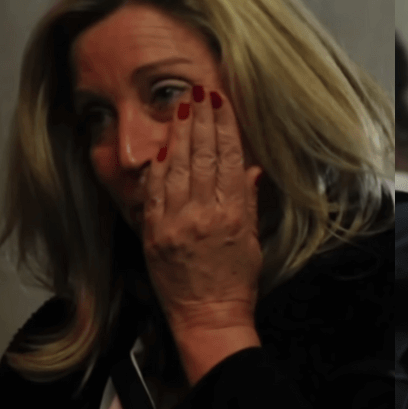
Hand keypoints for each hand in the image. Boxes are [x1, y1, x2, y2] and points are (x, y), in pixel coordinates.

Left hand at [142, 86, 262, 338]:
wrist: (208, 317)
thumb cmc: (236, 283)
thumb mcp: (252, 241)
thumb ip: (250, 202)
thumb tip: (252, 169)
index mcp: (233, 214)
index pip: (228, 158)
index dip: (224, 126)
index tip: (221, 102)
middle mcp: (204, 213)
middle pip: (202, 155)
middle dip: (201, 119)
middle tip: (199, 91)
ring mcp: (176, 222)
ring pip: (177, 167)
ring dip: (179, 133)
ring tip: (180, 105)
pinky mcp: (155, 234)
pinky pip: (155, 192)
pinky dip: (158, 166)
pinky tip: (162, 146)